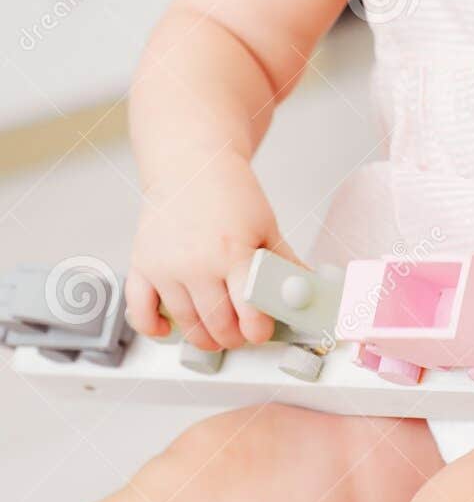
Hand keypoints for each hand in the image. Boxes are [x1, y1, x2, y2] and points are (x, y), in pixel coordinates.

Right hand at [125, 154, 306, 351]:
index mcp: (233, 252)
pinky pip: (139, 310)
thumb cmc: (229, 191)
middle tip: (241, 333)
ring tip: (217, 333)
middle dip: (233, 337)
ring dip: (203, 338)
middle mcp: (197, 264)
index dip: (258, 329)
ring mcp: (166, 267)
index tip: (261, 331)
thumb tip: (306, 287)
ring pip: (185, 323)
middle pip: (216, 324)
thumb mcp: (266, 224)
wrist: (190, 164)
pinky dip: (151, 326)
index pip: (248, 310)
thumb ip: (284, 260)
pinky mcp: (142, 265)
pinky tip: (167, 328)